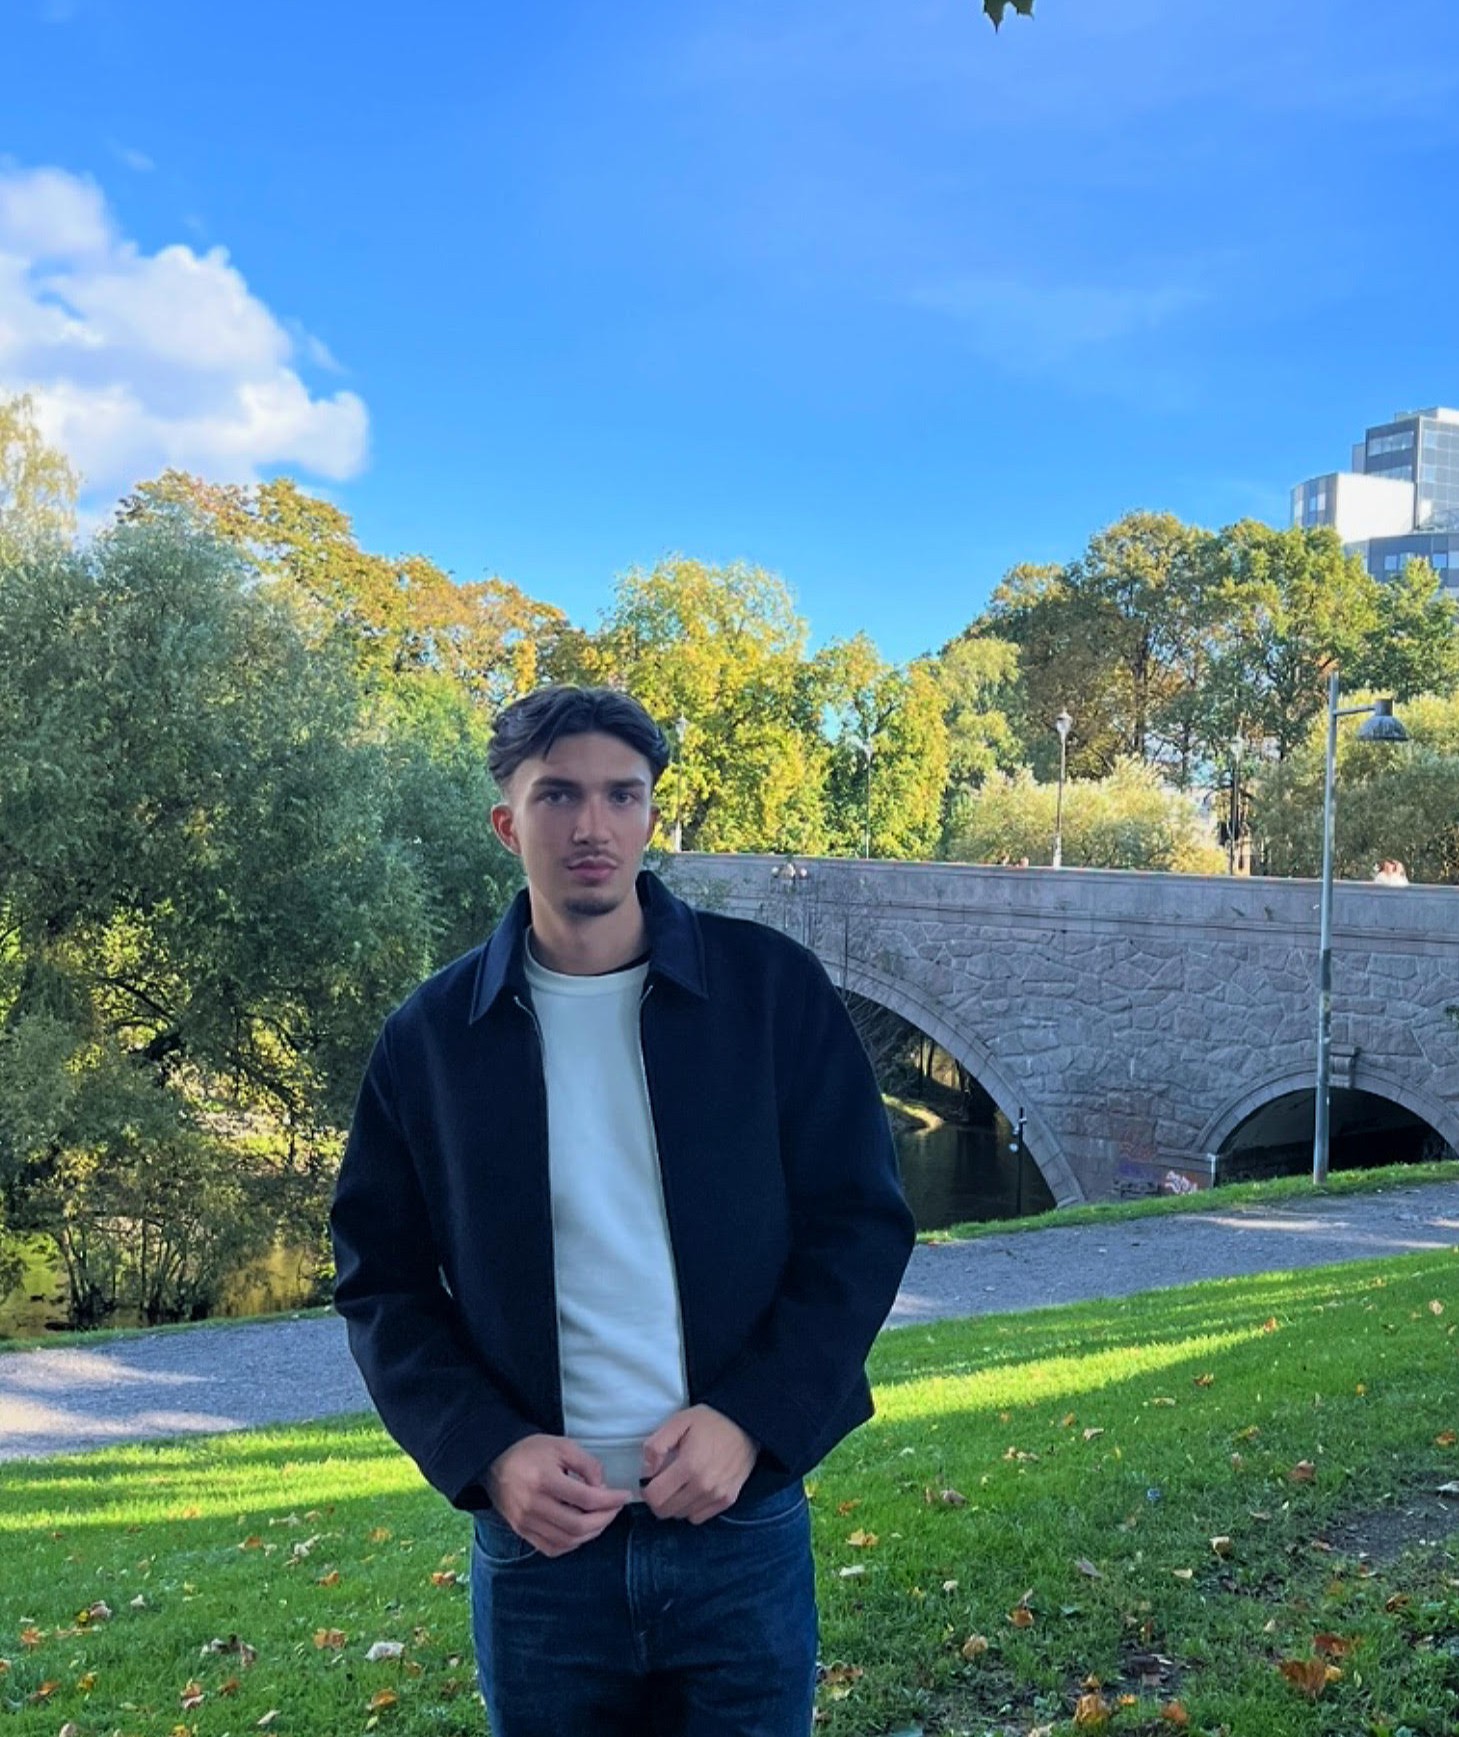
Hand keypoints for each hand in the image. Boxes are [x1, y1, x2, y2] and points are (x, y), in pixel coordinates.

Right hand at [485, 1435, 631, 1556]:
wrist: (495, 1460)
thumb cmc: (532, 1450)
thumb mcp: (563, 1446)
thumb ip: (587, 1464)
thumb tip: (602, 1488)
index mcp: (545, 1481)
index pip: (586, 1499)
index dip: (610, 1500)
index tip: (624, 1496)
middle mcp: (534, 1506)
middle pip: (578, 1526)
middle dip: (604, 1519)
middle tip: (615, 1508)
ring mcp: (526, 1522)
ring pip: (567, 1541)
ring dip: (591, 1534)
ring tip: (601, 1519)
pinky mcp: (522, 1531)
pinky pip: (551, 1548)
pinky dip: (571, 1544)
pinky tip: (581, 1531)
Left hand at [640, 1405, 757, 1523]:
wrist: (746, 1423)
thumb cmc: (710, 1421)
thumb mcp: (678, 1422)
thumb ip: (656, 1446)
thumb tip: (647, 1472)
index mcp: (688, 1466)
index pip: (655, 1497)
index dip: (646, 1490)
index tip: (649, 1479)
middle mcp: (703, 1486)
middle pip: (666, 1511)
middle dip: (658, 1499)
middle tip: (662, 1482)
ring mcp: (717, 1495)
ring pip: (681, 1515)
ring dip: (674, 1503)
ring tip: (679, 1484)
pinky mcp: (728, 1500)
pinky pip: (699, 1517)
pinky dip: (691, 1508)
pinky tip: (693, 1491)